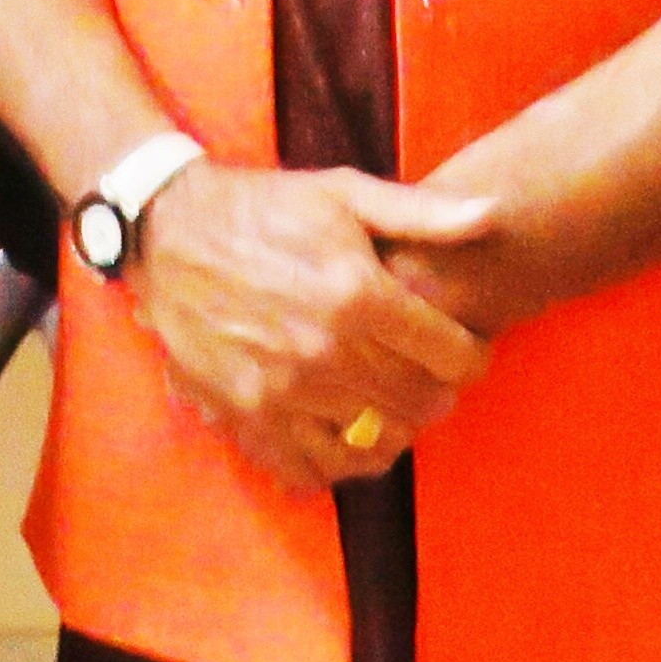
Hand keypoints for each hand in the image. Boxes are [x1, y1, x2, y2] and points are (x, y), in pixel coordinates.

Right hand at [130, 162, 496, 493]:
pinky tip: (343, 433)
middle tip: (428, 375)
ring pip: (373, 441)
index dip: (470, 356)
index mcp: (357, 293)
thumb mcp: (344, 192)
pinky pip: (312, 468)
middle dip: (437, 392)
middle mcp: (325, 349)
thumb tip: (492, 214)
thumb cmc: (264, 208)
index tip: (462, 348)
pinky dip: (337, 463)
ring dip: (393, 427)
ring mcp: (283, 391)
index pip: (452, 357)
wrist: (168, 231)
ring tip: (389, 402)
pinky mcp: (246, 416)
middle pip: (419, 403)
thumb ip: (422, 212)